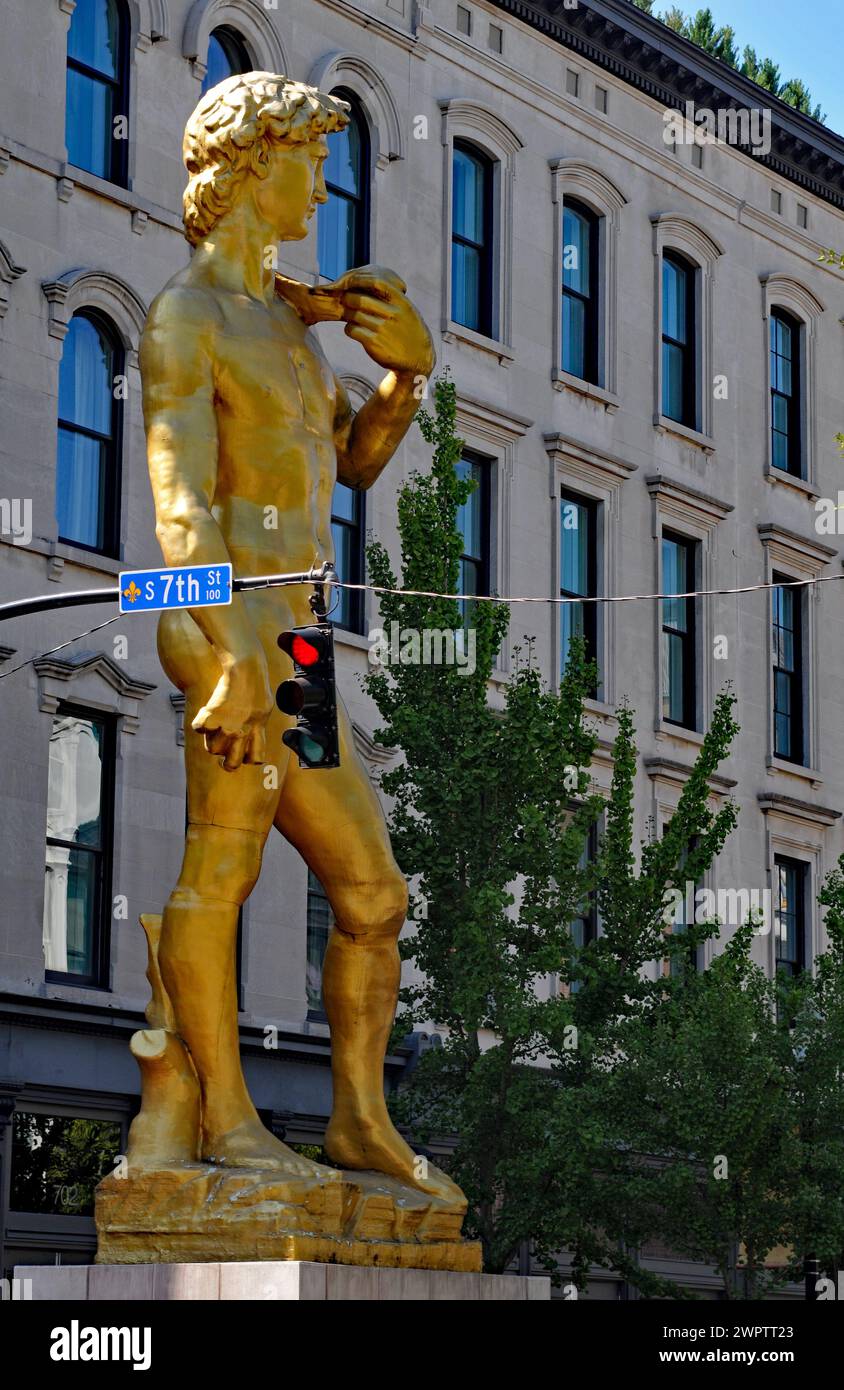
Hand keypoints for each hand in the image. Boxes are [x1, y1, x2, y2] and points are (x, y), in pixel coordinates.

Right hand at [191, 656, 272, 770]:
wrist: (245, 668)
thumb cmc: (255, 684)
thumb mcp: (264, 708)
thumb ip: (257, 725)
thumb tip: (250, 732)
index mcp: (258, 731)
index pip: (254, 759)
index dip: (246, 758)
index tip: (240, 752)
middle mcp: (242, 733)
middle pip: (231, 764)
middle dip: (225, 760)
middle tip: (221, 750)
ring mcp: (227, 727)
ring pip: (212, 749)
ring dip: (210, 738)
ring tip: (214, 724)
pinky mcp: (212, 717)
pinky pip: (198, 729)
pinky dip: (199, 721)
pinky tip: (206, 711)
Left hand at [334, 266, 434, 375]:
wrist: (417, 358)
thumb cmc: (409, 331)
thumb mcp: (407, 310)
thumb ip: (392, 297)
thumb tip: (370, 282)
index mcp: (401, 302)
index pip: (378, 282)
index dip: (361, 280)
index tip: (352, 282)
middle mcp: (393, 314)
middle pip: (361, 299)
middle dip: (349, 298)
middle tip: (346, 299)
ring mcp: (383, 329)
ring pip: (354, 314)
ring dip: (348, 314)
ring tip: (350, 315)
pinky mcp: (374, 343)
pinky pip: (352, 330)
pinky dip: (349, 328)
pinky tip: (353, 330)